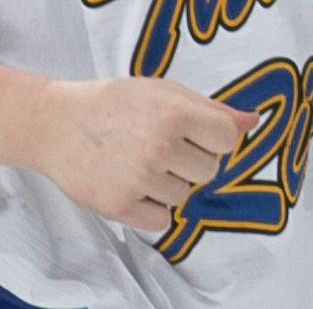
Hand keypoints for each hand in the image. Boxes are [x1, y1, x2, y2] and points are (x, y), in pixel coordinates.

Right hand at [30, 76, 255, 233]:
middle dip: (193, 161)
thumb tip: (254, 121)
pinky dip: (152, 209)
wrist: (58, 125)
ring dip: (169, 184)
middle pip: (210, 170)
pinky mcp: (117, 205)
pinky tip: (135, 187)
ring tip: (141, 163)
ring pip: (184, 195)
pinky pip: (161, 220)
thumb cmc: (118, 104)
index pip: (227, 139)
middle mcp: (159, 146)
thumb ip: (213, 109)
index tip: (194, 134)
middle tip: (163, 148)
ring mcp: (137, 178)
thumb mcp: (167, 92)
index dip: (213, 137)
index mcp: (176, 113)